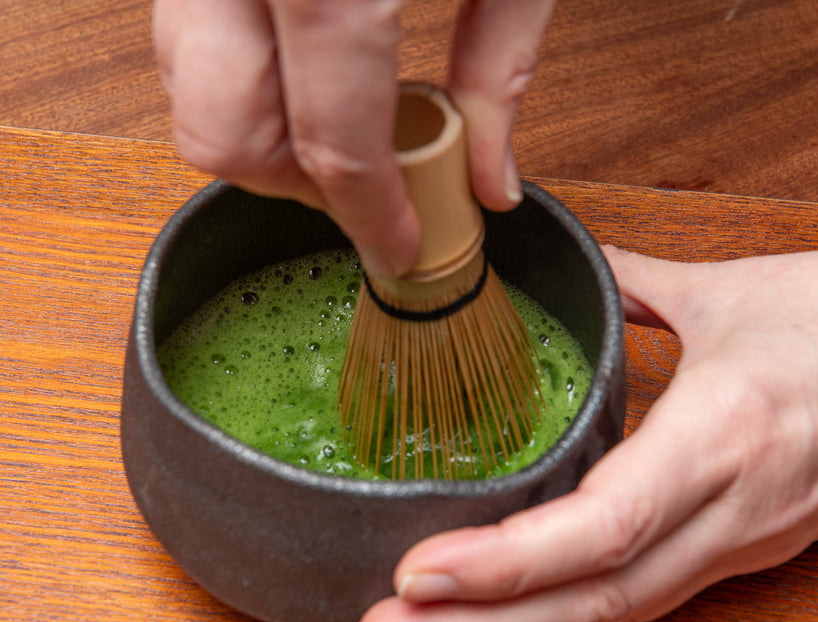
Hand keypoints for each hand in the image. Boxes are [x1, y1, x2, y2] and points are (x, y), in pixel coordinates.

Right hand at [153, 0, 555, 277]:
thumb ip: (501, 65)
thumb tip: (492, 182)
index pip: (334, 141)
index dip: (370, 214)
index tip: (399, 249)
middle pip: (227, 134)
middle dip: (296, 189)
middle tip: (358, 192)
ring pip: (188, 93)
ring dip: (259, 142)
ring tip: (331, 135)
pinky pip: (184, 44)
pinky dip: (236, 84)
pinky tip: (298, 78)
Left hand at [353, 246, 817, 621]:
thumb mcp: (737, 290)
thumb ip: (638, 283)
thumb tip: (576, 270)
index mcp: (724, 438)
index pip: (602, 529)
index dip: (505, 564)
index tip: (416, 574)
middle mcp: (728, 514)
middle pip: (593, 601)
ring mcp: (739, 543)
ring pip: (614, 614)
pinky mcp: (747, 549)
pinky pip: (643, 597)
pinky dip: (566, 614)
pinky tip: (508, 619)